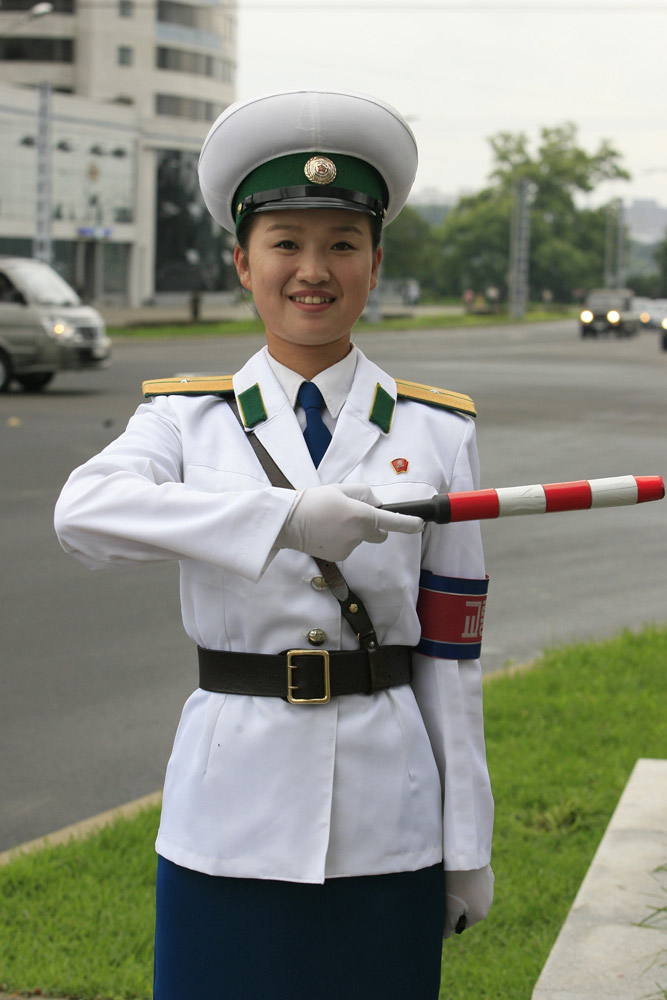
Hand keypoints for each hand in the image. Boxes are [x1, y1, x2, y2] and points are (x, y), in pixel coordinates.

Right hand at [277, 483, 423, 561]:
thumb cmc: (313, 501)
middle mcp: (358, 535)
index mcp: (360, 515)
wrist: (288, 522)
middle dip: (375, 526)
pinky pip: (349, 546)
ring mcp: (349, 548)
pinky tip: (326, 531)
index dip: (408, 524)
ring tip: (331, 521)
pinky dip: (342, 539)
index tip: (420, 525)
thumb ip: (364, 494)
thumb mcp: (340, 489)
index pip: (391, 521)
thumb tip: (376, 504)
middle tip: (354, 514)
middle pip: (379, 533)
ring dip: (353, 531)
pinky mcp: (339, 557)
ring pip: (361, 539)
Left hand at [443, 865, 493, 937]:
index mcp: (480, 914)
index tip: (443, 903)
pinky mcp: (488, 875)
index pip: (462, 924)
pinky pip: (476, 882)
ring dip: (463, 891)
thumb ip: (449, 924)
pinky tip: (461, 872)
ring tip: (453, 880)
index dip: (451, 917)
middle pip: (468, 909)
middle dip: (458, 904)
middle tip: (447, 890)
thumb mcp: (450, 906)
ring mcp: (490, 888)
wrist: (467, 855)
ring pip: (472, 895)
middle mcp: (488, 903)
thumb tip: (446, 936)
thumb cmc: (457, 883)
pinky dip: (468, 880)